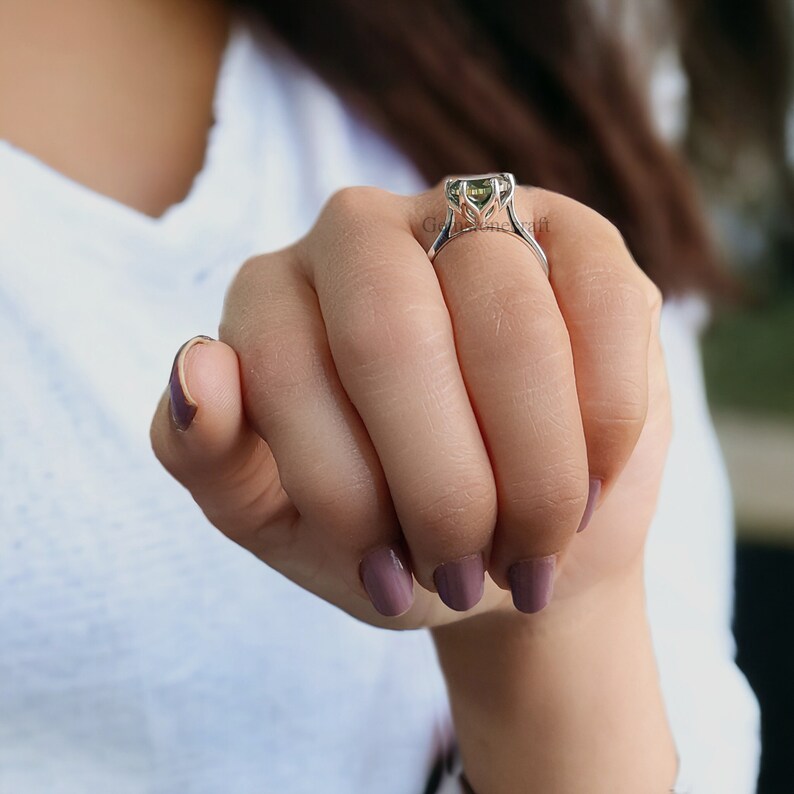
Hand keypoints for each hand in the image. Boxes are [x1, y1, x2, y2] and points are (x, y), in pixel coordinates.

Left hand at [150, 183, 669, 630]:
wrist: (500, 536)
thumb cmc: (381, 528)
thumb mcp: (276, 519)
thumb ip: (207, 457)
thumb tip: (198, 370)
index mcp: (271, 295)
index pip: (285, 368)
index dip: (345, 494)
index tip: (388, 580)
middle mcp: (360, 232)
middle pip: (391, 333)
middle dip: (442, 485)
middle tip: (468, 573)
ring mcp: (470, 218)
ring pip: (507, 318)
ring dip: (533, 467)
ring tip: (537, 542)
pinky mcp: (572, 237)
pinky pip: (602, 304)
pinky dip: (605, 416)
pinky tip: (593, 477)